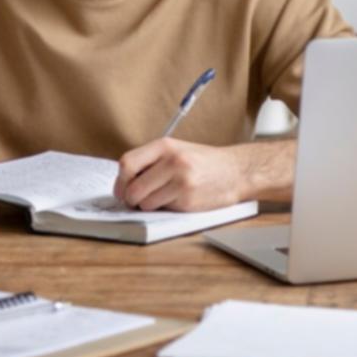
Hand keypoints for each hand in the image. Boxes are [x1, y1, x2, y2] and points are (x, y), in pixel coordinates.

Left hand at [113, 138, 244, 212]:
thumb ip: (150, 161)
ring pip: (146, 203)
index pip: (127, 163)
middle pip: (134, 187)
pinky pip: (164, 210)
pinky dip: (166, 208)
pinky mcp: (189, 201)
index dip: (120, 180)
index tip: (121, 189)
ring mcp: (181, 182)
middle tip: (134, 201)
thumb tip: (123, 184)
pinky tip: (177, 200)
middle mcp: (173, 162)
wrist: (236, 171)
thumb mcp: (176, 150)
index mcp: (165, 146)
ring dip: (148, 205)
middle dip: (131, 198)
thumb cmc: (203, 162)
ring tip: (161, 198)